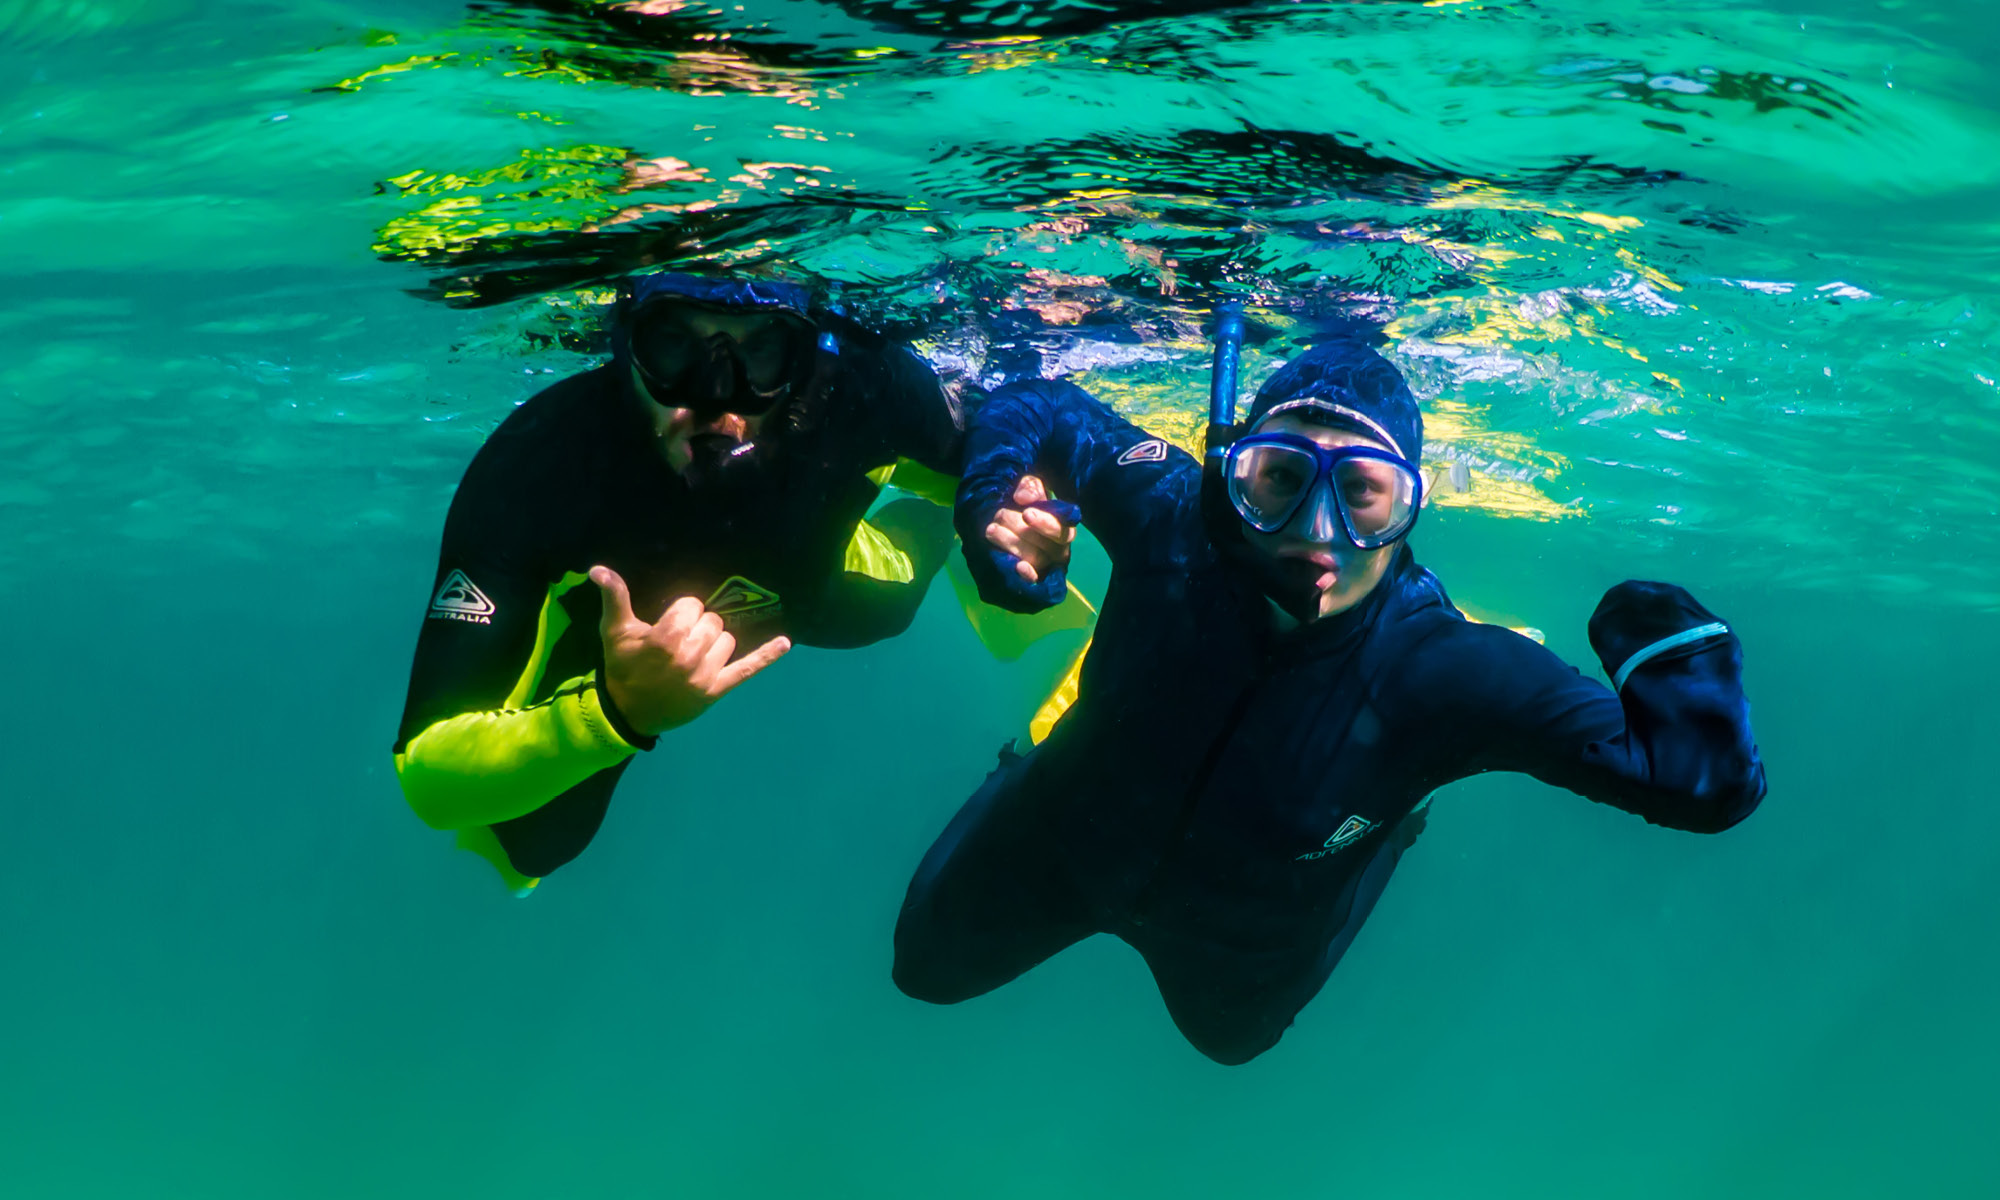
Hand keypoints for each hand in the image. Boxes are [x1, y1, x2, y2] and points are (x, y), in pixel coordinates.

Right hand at [591, 566, 791, 735]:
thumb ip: (614, 597)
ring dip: (714, 643)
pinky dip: (768, 655)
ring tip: (693, 654)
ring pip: (727, 640)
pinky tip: (785, 643)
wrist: (627, 712)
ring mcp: (706, 675)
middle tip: (678, 642)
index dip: (681, 611)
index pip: (692, 605)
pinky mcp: (718, 690)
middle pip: (712, 621)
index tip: (668, 625)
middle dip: (697, 626)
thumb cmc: (622, 667)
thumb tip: (598, 569)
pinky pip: (748, 668)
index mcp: (666, 638)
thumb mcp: (614, 631)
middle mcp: (690, 656)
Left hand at [984, 475, 1075, 583]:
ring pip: (1035, 558)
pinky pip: (1034, 581)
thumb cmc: (1024, 504)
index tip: (1026, 513)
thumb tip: (1022, 498)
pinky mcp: (1034, 577)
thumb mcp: (1029, 489)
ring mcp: (1047, 565)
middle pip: (1046, 544)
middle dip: (1019, 528)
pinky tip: (1018, 567)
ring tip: (991, 529)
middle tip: (999, 515)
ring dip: (1011, 543)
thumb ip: (1030, 488)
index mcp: (1064, 526)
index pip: (1062, 528)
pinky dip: (1027, 575)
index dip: (1045, 523)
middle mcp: (1060, 548)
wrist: (1006, 524)